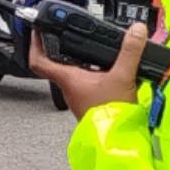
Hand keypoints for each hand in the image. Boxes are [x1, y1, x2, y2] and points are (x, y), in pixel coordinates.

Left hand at [28, 20, 148, 119]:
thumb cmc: (111, 115)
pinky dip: (93, 69)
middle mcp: (70, 87)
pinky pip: (86, 80)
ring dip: (80, 58)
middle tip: (66, 32)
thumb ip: (130, 52)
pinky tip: (107, 67)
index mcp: (68, 79)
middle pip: (56, 63)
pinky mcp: (90, 100)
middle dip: (61, 45)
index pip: (39, 61)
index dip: (34, 42)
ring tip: (90, 45)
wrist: (118, 140)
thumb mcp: (123, 77)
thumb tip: (135, 30)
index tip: (37, 30)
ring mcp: (79, 95)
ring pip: (73, 71)